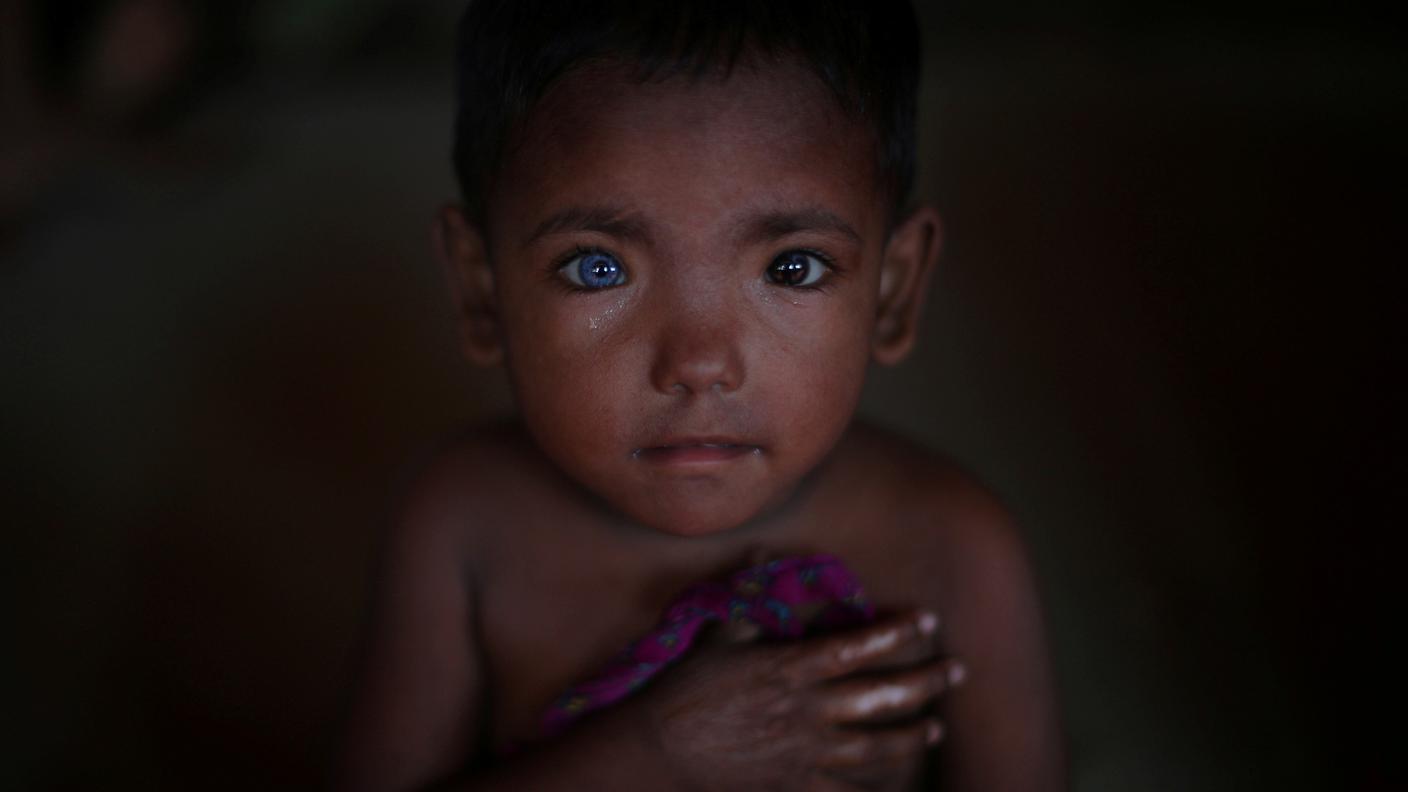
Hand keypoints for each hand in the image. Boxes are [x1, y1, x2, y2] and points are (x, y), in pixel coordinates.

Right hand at [638, 610, 964, 790]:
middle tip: (958, 672)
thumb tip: (760, 550)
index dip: (898, 631)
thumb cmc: (686, 689)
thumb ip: (748, 599)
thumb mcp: (717, 637)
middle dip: (926, 682)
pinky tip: (894, 787)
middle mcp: (808, 711)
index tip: (928, 619)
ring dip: (911, 736)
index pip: (859, 646)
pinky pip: (845, 790)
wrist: (659, 750)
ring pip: (876, 747)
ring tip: (935, 727)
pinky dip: (872, 790)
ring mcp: (805, 752)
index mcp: (792, 668)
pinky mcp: (795, 785)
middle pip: (882, 696)